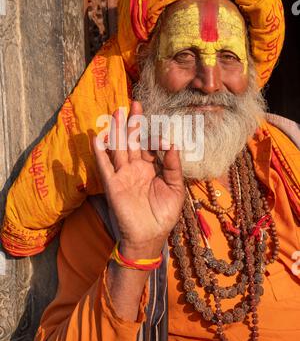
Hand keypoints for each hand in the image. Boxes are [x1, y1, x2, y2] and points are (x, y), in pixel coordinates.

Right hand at [93, 101, 184, 257]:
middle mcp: (135, 168)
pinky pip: (105, 166)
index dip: (153, 135)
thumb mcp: (175, 188)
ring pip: (118, 148)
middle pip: (132, 141)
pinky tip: (98, 137)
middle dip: (133, 123)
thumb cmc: (164, 214)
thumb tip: (172, 142)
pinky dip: (100, 153)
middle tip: (134, 103)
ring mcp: (122, 175)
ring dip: (117, 131)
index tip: (159, 126)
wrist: (149, 237)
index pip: (149, 145)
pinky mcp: (112, 185)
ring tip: (117, 112)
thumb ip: (172, 165)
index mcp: (150, 168)